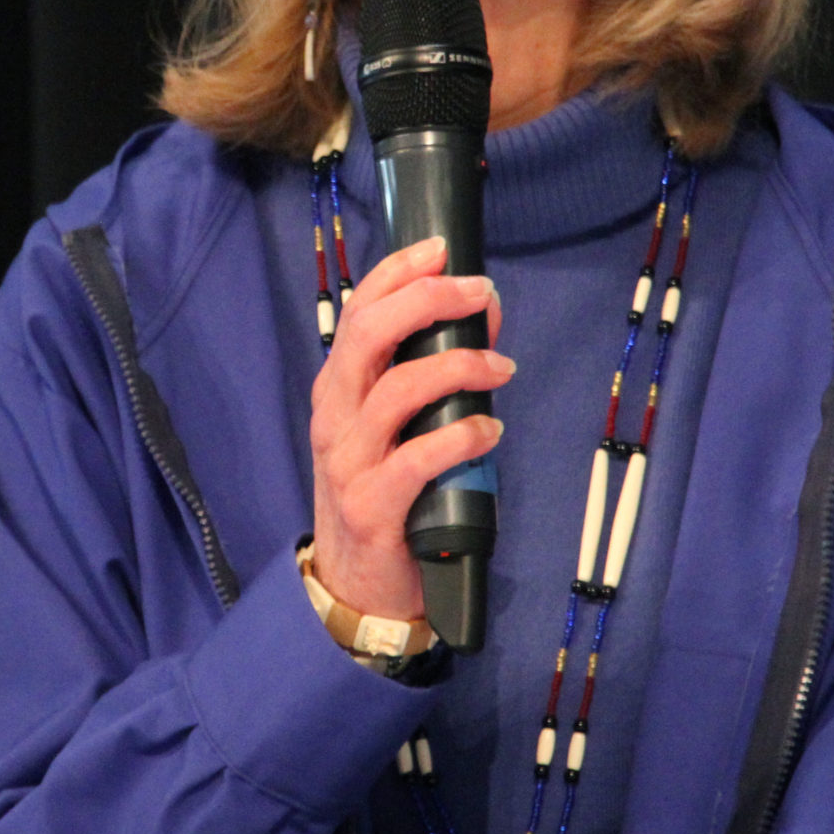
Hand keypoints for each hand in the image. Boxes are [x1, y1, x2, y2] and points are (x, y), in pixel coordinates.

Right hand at [308, 234, 510, 619]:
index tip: (441, 249)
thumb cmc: (385, 493)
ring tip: (500, 366)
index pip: (357, 311)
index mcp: (337, 388)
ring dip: (458, 368)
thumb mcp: (398, 426)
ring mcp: (346, 460)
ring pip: (396, 390)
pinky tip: (489, 429)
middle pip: (368, 335)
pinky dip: (462, 437)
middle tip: (478, 292)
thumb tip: (483, 316)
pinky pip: (418, 458)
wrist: (357, 584)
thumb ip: (433, 373)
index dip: (396, 272)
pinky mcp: (371, 506)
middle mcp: (333, 415)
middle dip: (426, 301)